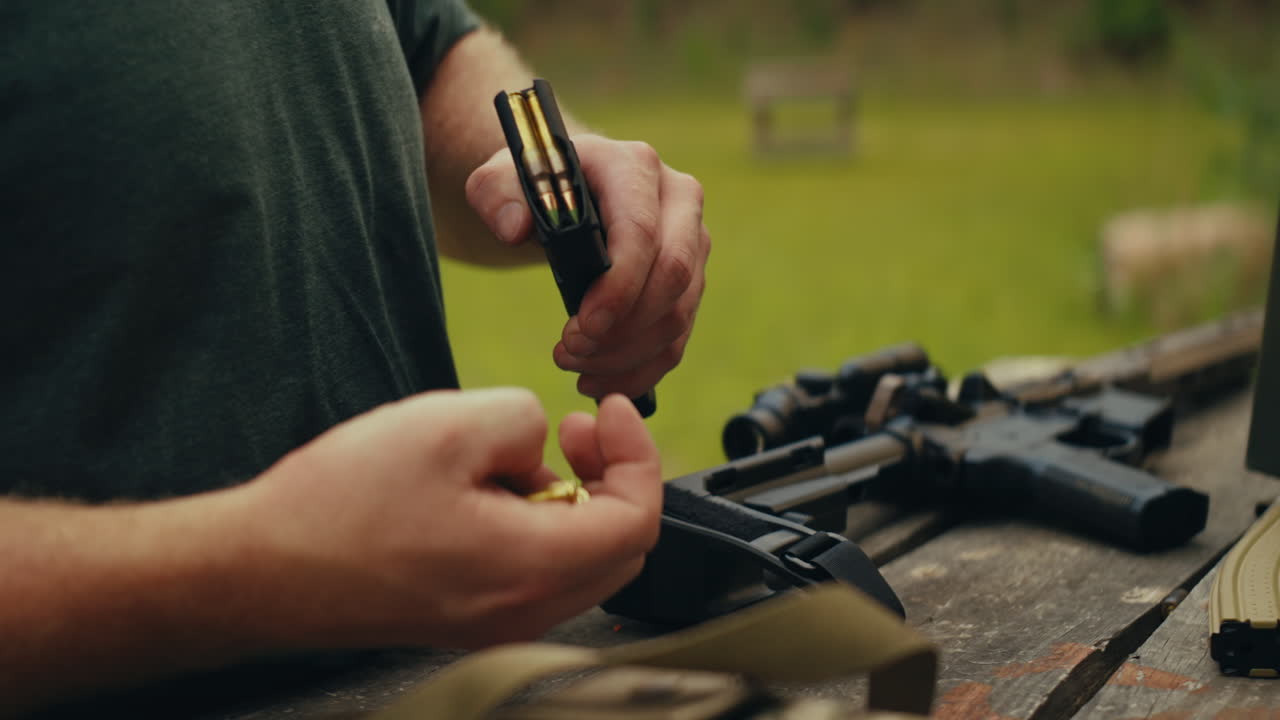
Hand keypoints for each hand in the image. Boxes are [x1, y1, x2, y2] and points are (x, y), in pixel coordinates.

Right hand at [247, 388, 661, 649]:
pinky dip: (537, 523)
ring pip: (579, 561)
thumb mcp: (446, 425)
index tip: (608, 409)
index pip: (638, 520)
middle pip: (619, 548)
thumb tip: (541, 441)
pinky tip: (485, 487)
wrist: (261, 570)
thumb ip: (523, 420)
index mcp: (532, 568)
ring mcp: (496, 623)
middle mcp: (525, 612)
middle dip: (611, 476)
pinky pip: (535, 572)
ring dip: (572, 498)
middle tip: (572, 428)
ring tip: (515, 453)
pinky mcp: (467, 618)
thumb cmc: (342, 503)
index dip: (638, 452)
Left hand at [466, 134, 710, 399]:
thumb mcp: (499, 180)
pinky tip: (598, 381)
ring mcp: (691, 241)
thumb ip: (495, 194)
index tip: (579, 330)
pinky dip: (640, 369)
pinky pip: (678, 337)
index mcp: (634, 166)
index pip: (641, 233)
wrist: (564, 193)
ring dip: (627, 356)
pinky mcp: (690, 279)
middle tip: (570, 353)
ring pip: (678, 314)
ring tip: (573, 366)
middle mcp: (678, 198)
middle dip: (623, 329)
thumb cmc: (533, 186)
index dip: (617, 289)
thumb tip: (515, 228)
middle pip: (674, 276)